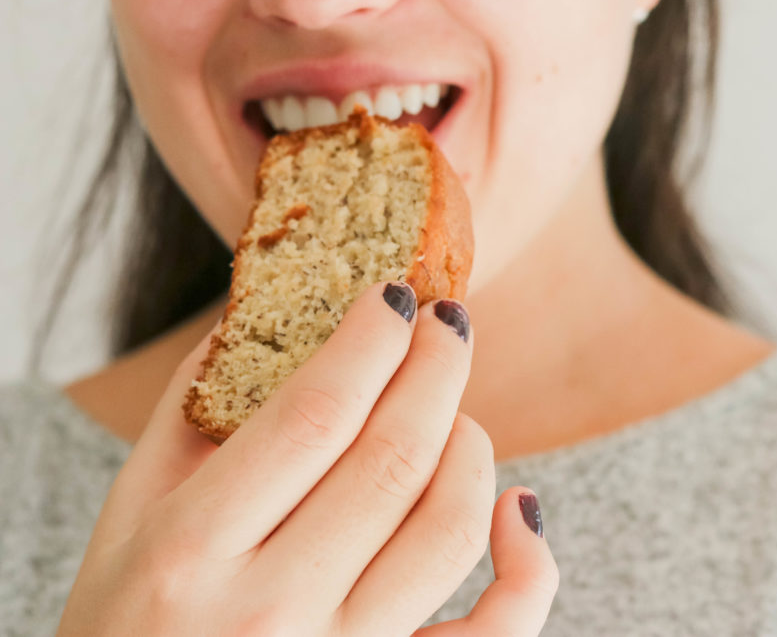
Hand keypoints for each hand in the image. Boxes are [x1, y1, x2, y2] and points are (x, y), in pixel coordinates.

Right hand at [58, 282, 557, 634]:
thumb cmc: (123, 635)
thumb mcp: (125, 526)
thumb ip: (184, 419)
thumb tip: (250, 321)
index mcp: (190, 553)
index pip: (314, 415)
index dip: (370, 341)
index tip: (393, 298)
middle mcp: (270, 611)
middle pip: (393, 458)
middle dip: (436, 368)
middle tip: (446, 323)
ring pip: (448, 527)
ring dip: (470, 448)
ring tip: (455, 413)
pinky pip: (496, 630)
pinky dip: (529, 563)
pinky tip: (520, 506)